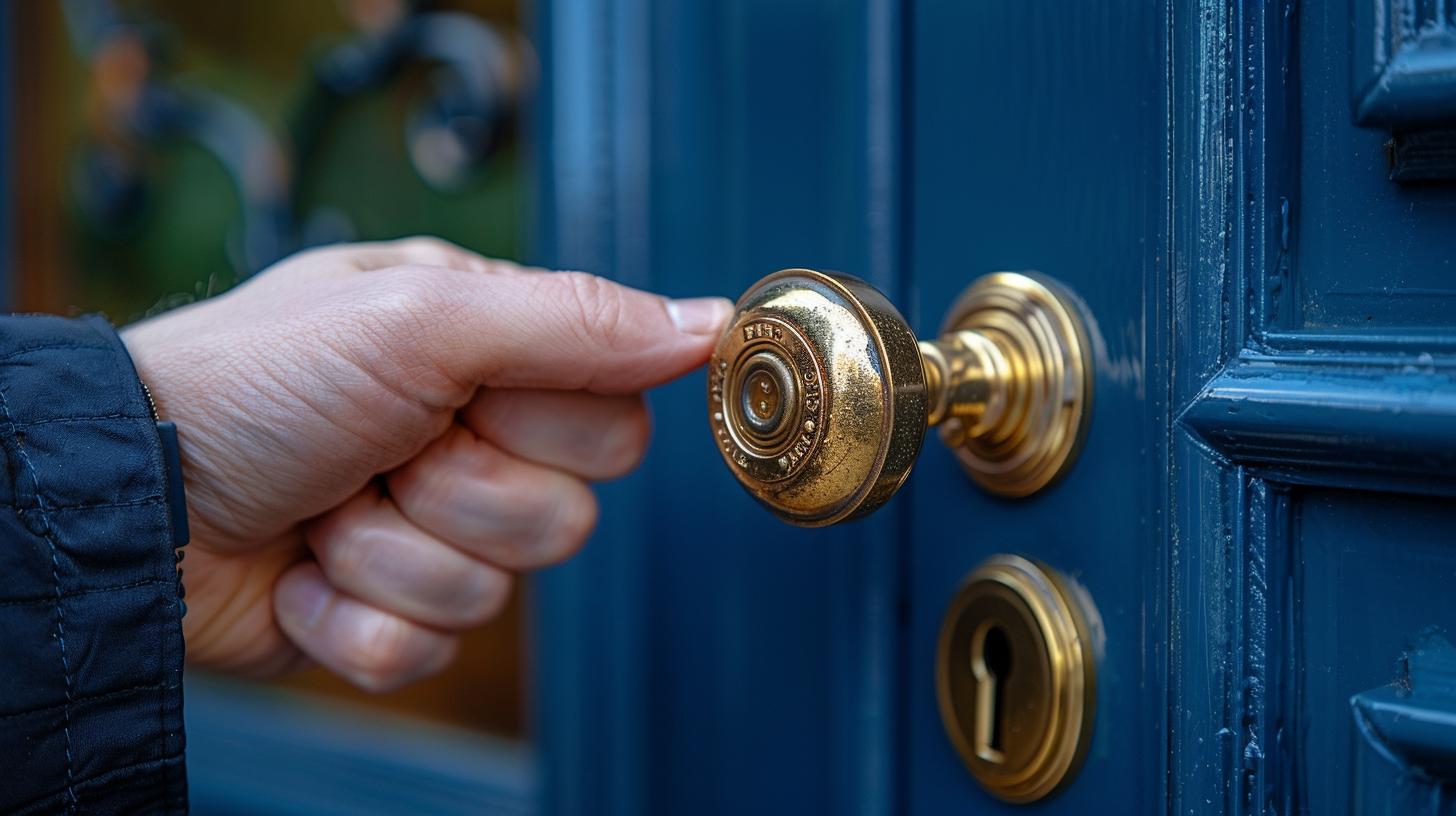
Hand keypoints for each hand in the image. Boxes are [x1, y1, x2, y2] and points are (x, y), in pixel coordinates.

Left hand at [121, 238, 730, 689]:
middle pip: (569, 516)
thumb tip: (717, 321)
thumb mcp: (420, 315)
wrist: (130, 501)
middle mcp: (471, 440)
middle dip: (463, 492)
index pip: (615, 420)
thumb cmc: (254, 381)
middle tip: (385, 450)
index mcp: (489, 354)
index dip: (548, 426)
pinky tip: (304, 569)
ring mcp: (433, 533)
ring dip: (392, 552)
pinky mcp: (391, 614)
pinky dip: (352, 615)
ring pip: (497, 591)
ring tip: (326, 505)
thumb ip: (577, 322)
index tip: (472, 401)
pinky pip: (429, 651)